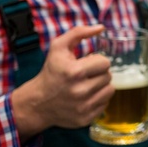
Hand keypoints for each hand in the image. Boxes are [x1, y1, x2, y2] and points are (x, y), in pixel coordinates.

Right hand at [11, 25, 112, 140]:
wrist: (37, 102)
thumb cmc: (51, 72)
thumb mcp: (58, 47)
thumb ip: (79, 32)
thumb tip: (101, 27)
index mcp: (74, 72)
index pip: (105, 62)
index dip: (97, 61)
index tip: (86, 63)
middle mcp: (79, 91)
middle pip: (108, 76)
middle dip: (99, 73)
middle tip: (86, 75)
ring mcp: (83, 107)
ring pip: (110, 90)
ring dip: (101, 86)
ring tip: (88, 85)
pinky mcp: (85, 119)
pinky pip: (105, 104)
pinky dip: (98, 99)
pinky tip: (86, 97)